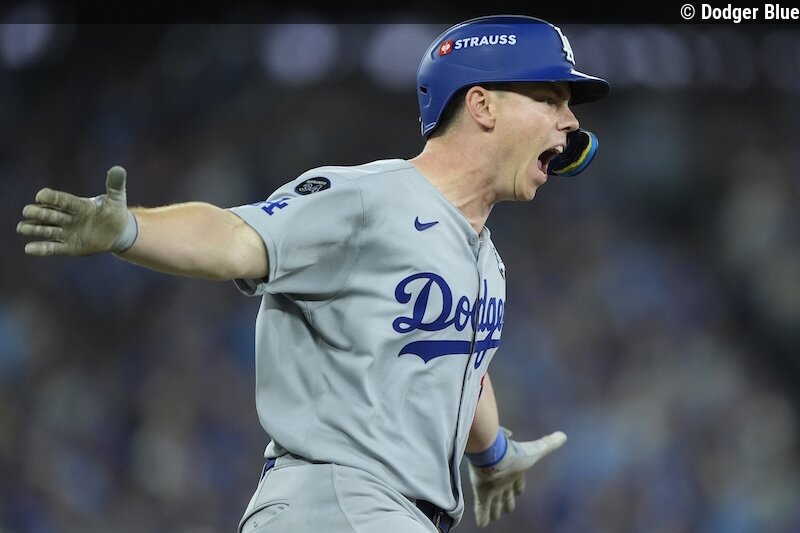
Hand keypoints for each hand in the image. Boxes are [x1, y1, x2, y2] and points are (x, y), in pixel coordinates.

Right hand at [17, 166, 136, 255]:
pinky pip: (52, 248)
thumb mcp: (117, 199)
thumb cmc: (114, 212)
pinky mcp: (68, 247)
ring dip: (33, 228)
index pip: (61, 199)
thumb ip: (115, 185)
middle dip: (38, 212)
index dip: (51, 198)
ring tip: (22, 228)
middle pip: (48, 213)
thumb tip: (118, 169)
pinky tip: (28, 248)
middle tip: (29, 211)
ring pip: (45, 229)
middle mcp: (67, 218)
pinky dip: (40, 248)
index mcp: (77, 205)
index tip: (41, 196)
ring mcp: (66, 233)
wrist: (118, 232)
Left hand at [468, 428, 566, 527]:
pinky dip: (482, 516)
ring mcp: (491, 488)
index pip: (518, 483)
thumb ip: (547, 444)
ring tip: (496, 517)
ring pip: (494, 503)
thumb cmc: (514, 454)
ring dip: (495, 510)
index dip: (518, 488)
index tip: (519, 492)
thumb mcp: (535, 450)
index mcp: (515, 472)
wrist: (492, 454)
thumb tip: (563, 436)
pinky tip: (482, 524)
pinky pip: (482, 508)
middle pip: (506, 494)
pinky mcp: (481, 494)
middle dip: (506, 501)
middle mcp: (502, 481)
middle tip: (508, 510)